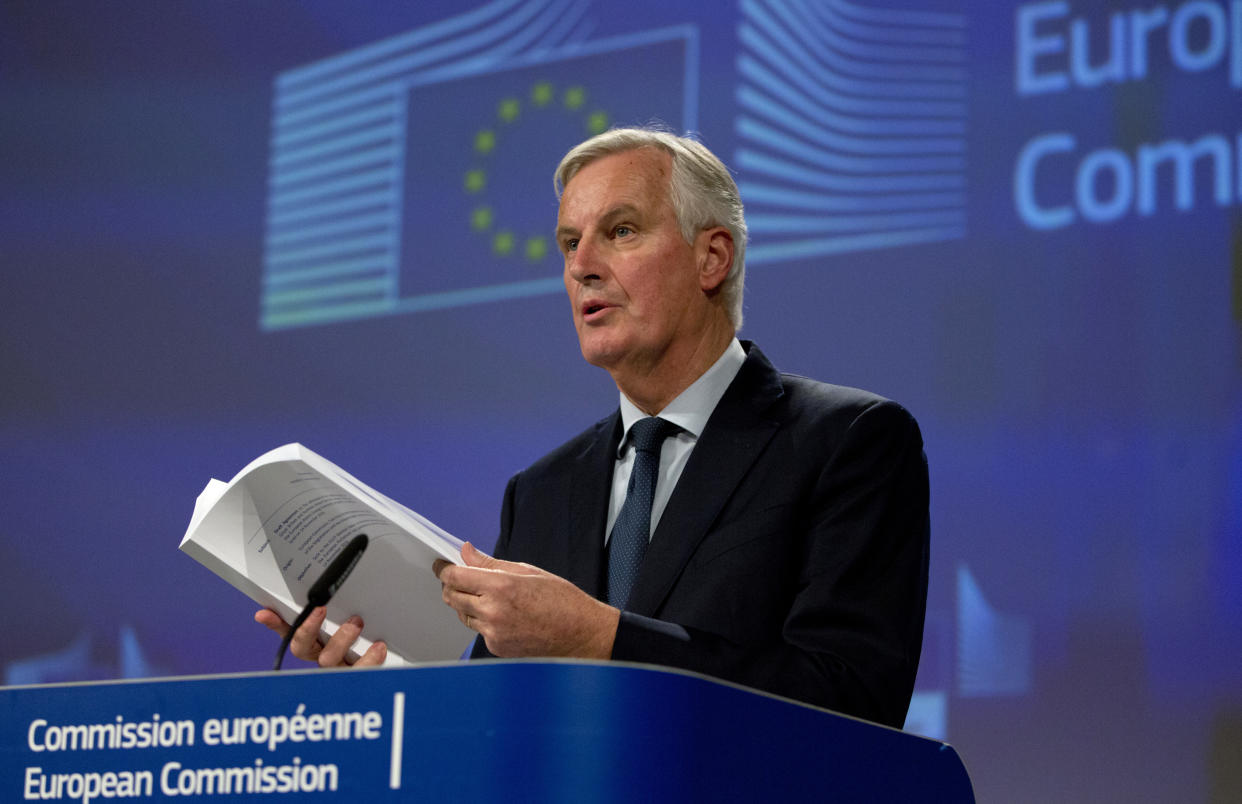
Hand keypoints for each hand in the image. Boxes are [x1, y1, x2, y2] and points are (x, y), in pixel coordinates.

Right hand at [254, 607, 387, 667]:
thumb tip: (336, 566)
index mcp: (318, 642)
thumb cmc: (374, 627)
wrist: (400, 652)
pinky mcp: (361, 677)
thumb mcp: (359, 610)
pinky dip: (369, 659)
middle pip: (303, 648)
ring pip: (329, 660)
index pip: (289, 631)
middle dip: (308, 628)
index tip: (264, 613)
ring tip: (357, 621)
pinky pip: (360, 672)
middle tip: (320, 609)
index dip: (275, 624)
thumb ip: (344, 597)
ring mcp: (340, 669)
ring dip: (340, 639)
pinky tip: (379, 646)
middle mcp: (324, 657)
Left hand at [434, 542, 618, 658]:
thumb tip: (467, 551)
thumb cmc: (562, 602)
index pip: (455, 577)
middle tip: (461, 579)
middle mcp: (493, 611)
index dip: (444, 570)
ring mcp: (493, 633)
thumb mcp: (528, 571)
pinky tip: (503, 616)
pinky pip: (478, 631)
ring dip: (467, 605)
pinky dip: (483, 621)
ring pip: (463, 615)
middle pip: (452, 597)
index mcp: (501, 587)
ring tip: (491, 598)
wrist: (581, 635)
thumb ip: (491, 563)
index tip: (442, 565)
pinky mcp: (496, 648)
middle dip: (452, 586)